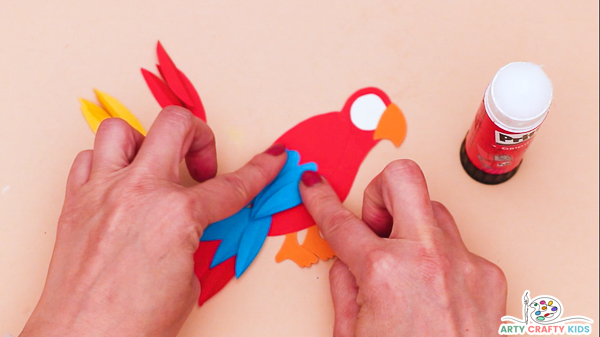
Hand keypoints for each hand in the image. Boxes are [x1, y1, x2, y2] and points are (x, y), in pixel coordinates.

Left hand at [21, 106, 286, 336]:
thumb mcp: (189, 279)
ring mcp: (102, 192)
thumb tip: (190, 221)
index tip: (272, 158)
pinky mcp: (75, 202)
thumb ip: (194, 236)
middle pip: (177, 124)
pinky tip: (121, 185)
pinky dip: (108, 164)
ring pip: (122, 129)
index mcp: (176, 215)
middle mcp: (138, 192)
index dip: (261, 169)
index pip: (232, 185)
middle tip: (203, 165)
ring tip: (155, 167)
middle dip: (201, 136)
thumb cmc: (134, 324)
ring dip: (145, 142)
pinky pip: (89, 159)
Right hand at [299, 160, 506, 335]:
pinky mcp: (489, 275)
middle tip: (376, 226)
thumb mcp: (351, 333)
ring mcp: (464, 262)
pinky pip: (458, 245)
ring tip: (405, 265)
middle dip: (379, 193)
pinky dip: (439, 258)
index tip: (313, 184)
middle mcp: (428, 256)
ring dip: (412, 228)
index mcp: (384, 272)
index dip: (320, 199)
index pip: (340, 221)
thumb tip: (345, 258)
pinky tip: (434, 291)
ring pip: (433, 210)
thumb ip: (343, 285)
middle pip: (403, 179)